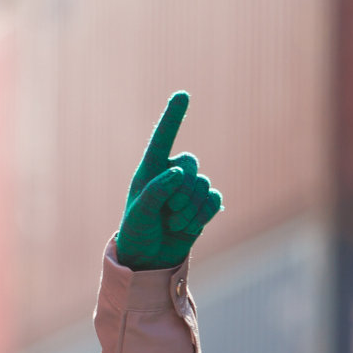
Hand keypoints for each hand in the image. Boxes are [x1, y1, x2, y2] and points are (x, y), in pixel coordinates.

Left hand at [114, 91, 221, 270]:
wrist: (149, 258)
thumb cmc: (137, 232)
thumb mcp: (139, 214)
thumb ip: (155, 191)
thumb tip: (177, 172)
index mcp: (150, 170)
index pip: (162, 139)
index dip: (173, 117)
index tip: (182, 95)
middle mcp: (171, 175)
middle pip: (190, 164)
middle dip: (182, 190)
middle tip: (167, 212)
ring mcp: (189, 190)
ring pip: (203, 185)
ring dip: (190, 209)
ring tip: (173, 224)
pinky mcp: (203, 205)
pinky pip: (214, 200)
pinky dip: (203, 215)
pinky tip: (188, 227)